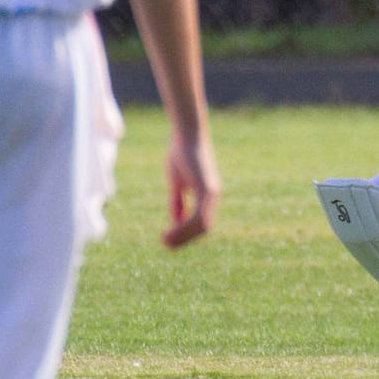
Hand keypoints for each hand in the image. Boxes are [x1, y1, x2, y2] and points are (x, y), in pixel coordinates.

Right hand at [162, 127, 219, 247]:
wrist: (187, 133)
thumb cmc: (181, 153)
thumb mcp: (177, 182)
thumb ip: (178, 201)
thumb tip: (176, 220)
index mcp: (207, 195)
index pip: (201, 223)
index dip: (186, 234)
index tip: (168, 239)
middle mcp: (213, 196)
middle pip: (203, 228)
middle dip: (185, 239)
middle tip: (166, 245)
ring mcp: (212, 193)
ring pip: (202, 226)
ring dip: (183, 236)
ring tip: (165, 241)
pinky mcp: (207, 189)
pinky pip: (198, 216)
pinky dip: (184, 227)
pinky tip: (169, 231)